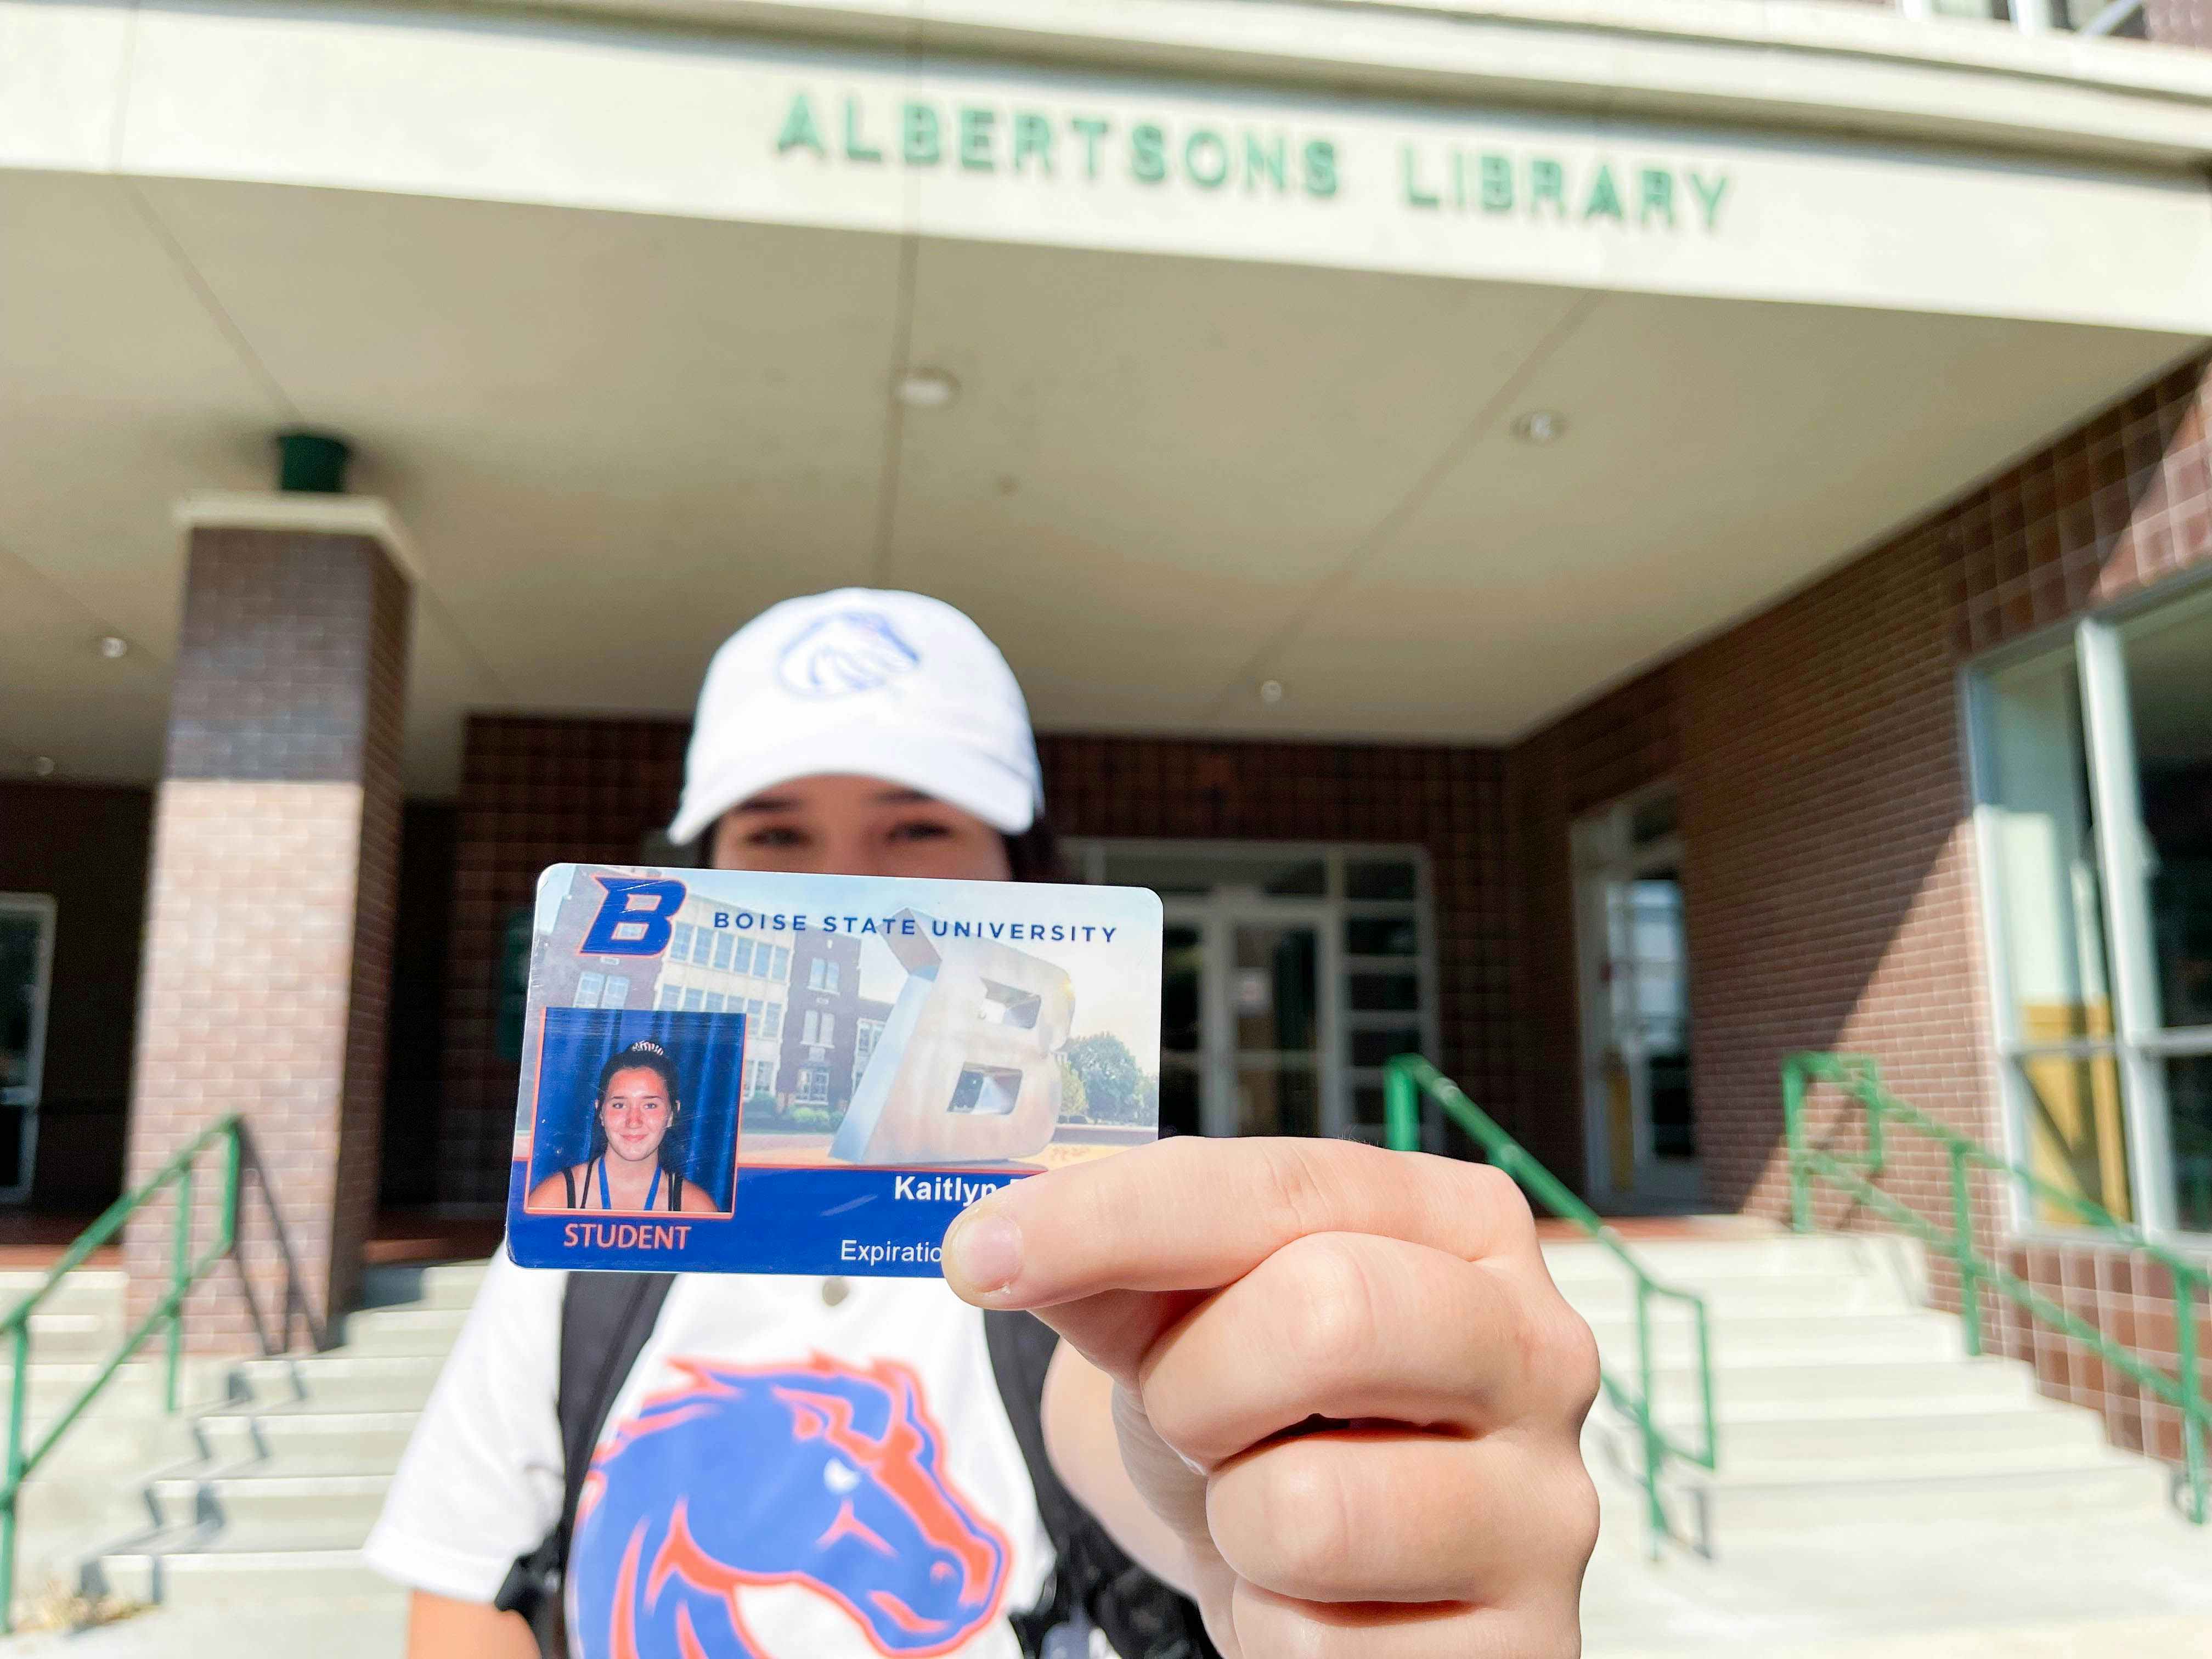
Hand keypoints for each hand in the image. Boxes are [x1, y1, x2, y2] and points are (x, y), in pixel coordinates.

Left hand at [941, 1137, 1600, 1657]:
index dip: (1116, 1214)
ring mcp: (1550, 1509)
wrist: (1329, 1571)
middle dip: (1197, 1381)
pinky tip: (1316, 1602)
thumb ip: (1108, 1259)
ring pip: (1310, 1508)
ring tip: (1263, 1510)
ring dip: (1233, 1522)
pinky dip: (1272, 1631)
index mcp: (1463, 1225)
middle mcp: (1538, 1350)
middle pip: (1329, 1313)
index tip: (979, 1249)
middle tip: (1187, 1416)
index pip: (1282, 1186)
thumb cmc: (1263, 1410)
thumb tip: (999, 1234)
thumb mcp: (1185, 1313)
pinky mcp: (1530, 1649)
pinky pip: (1322, 1650)